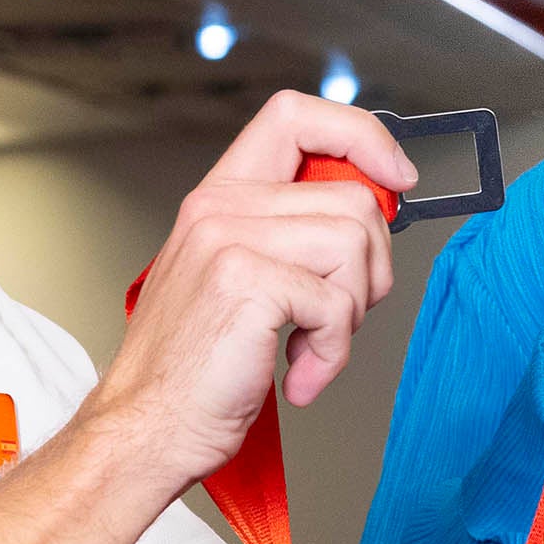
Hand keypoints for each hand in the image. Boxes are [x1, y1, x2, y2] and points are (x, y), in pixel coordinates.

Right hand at [102, 93, 415, 482]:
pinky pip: (338, 303)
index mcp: (220, 197)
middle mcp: (220, 207)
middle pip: (354, 197)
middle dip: (370, 267)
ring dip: (352, 312)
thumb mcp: (239, 278)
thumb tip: (376, 212)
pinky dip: (333, 351)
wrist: (146, 427)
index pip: (296, 117)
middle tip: (335, 317)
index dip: (361, 136)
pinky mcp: (246, 284)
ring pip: (355, 244)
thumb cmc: (196, 368)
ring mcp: (229, 241)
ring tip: (309, 348)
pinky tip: (299, 375)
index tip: (397, 178)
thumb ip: (292, 234)